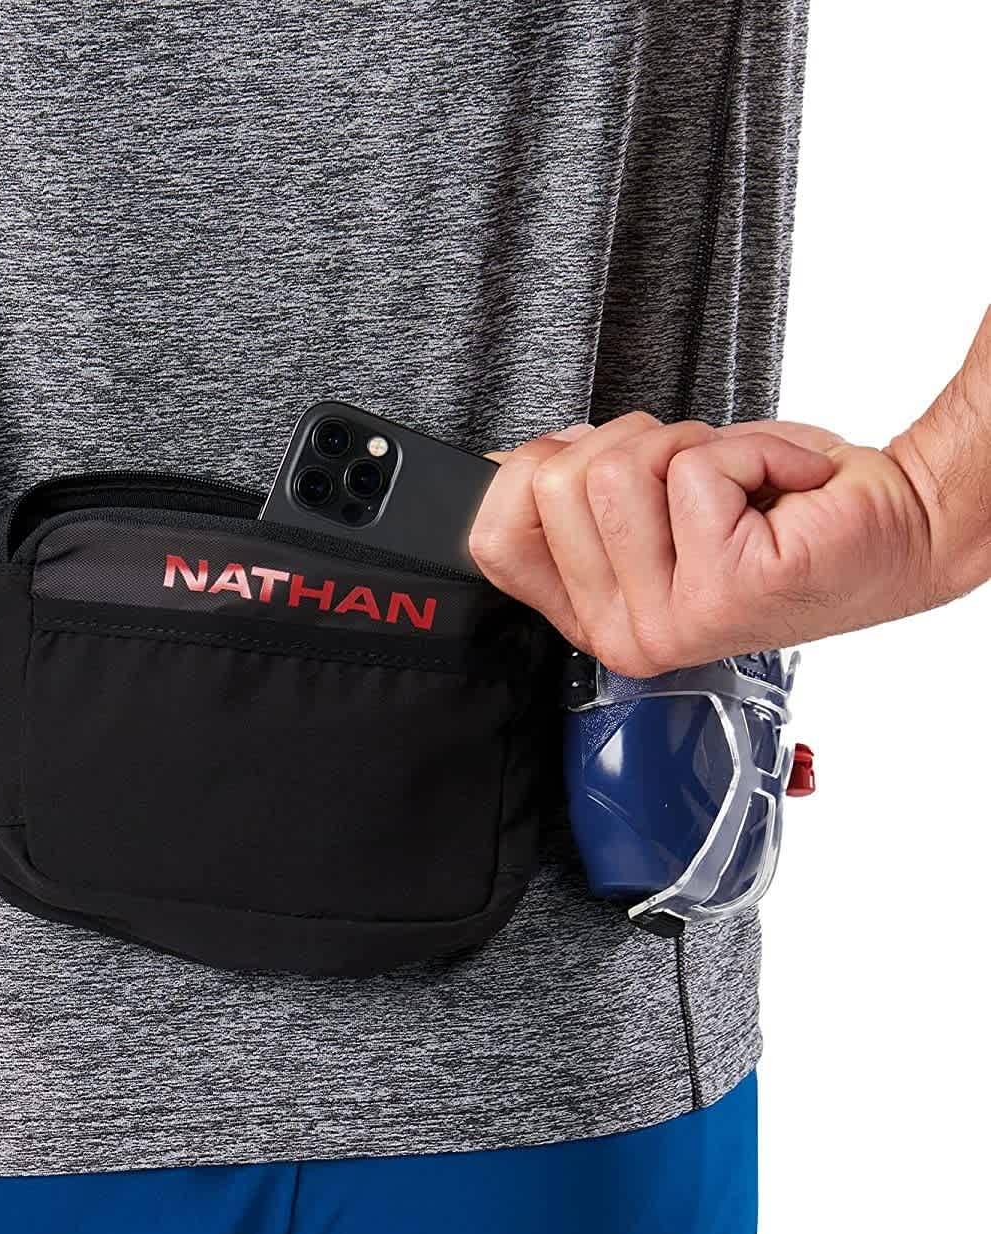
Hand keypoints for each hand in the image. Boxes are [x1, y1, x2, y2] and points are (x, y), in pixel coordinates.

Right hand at [470, 412, 967, 674]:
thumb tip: (503, 467)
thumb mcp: (648, 505)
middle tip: (696, 479)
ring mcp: (670, 621)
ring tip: (739, 486)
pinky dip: (756, 450)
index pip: (492, 539)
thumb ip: (569, 500)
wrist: (895, 523)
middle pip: (557, 485)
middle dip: (634, 445)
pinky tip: (783, 490)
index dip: (533, 472)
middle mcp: (622, 635)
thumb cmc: (780, 512)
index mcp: (591, 618)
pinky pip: (698, 468)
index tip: (597, 462)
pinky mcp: (723, 589)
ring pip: (619, 470)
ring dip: (693, 446)